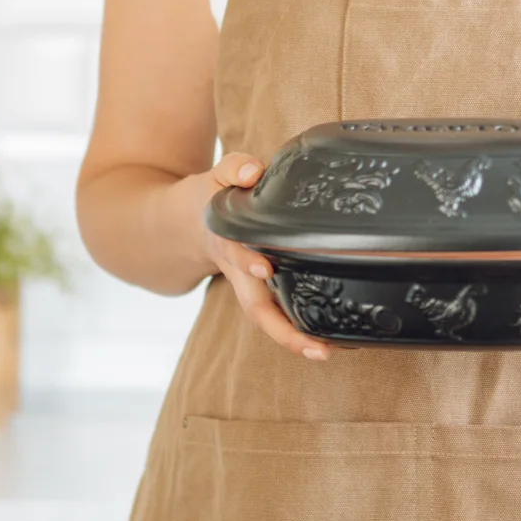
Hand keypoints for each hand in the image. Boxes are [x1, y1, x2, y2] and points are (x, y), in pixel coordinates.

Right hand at [196, 153, 331, 362]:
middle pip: (255, 307)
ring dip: (293, 339)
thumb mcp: (218, 176)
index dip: (248, 259)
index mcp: (228, 239)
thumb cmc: (213, 198)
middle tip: (317, 347)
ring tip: (326, 352)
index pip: (236, 251)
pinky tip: (330, 339)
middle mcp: (239, 270)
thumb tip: (252, 172)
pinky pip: (278, 312)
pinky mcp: (261, 289)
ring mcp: (249, 284)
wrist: (190, 224)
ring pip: (267, 318)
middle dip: (282, 330)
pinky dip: (298, 329)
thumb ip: (235, 168)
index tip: (264, 266)